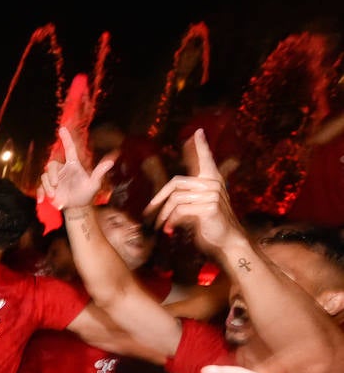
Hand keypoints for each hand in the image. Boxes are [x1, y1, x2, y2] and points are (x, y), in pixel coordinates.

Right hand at [39, 127, 113, 210]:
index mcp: (73, 165)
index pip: (69, 149)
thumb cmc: (86, 194)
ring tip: (54, 197)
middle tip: (56, 186)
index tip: (62, 129)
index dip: (66, 139)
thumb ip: (99, 172)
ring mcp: (53, 178)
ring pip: (44, 176)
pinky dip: (41, 193)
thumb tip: (112, 160)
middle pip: (50, 165)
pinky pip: (39, 186)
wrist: (77, 208)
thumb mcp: (93, 184)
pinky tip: (43, 199)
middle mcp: (62, 169)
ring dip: (48, 187)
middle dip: (51, 176)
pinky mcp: (47, 187)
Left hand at [147, 130, 239, 252]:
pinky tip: (170, 230)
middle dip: (158, 199)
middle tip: (148, 212)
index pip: (205, 159)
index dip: (200, 146)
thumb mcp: (197, 207)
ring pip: (175, 199)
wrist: (225, 240)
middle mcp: (213, 183)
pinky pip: (180, 210)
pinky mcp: (209, 207)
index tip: (197, 132)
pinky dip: (171, 221)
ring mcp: (212, 194)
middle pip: (175, 183)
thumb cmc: (209, 223)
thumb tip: (170, 196)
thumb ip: (186, 197)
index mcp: (211, 180)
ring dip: (163, 215)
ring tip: (160, 226)